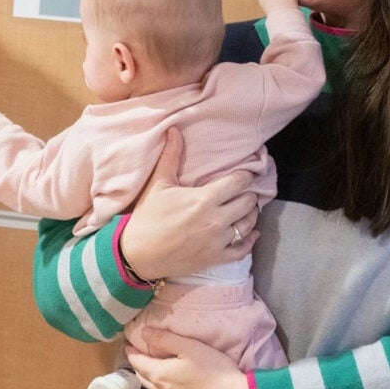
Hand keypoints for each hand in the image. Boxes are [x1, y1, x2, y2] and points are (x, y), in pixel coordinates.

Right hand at [120, 128, 258, 281]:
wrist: (138, 254)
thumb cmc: (147, 217)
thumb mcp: (158, 184)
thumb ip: (171, 156)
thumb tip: (174, 130)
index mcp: (204, 199)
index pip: (238, 182)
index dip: (245, 176)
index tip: (246, 173)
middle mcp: (216, 220)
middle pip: (248, 202)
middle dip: (248, 194)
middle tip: (244, 191)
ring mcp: (218, 241)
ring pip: (248, 225)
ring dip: (250, 215)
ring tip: (247, 209)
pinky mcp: (216, 258)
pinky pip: (243, 249)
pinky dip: (250, 240)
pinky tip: (252, 233)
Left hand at [126, 327, 254, 388]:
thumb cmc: (214, 370)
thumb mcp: (188, 347)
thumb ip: (163, 339)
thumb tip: (143, 333)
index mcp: (158, 375)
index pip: (135, 361)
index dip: (131, 350)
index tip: (130, 342)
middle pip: (141, 375)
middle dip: (138, 363)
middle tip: (140, 351)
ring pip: (152, 388)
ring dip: (149, 376)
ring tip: (153, 365)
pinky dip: (161, 387)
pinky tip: (170, 382)